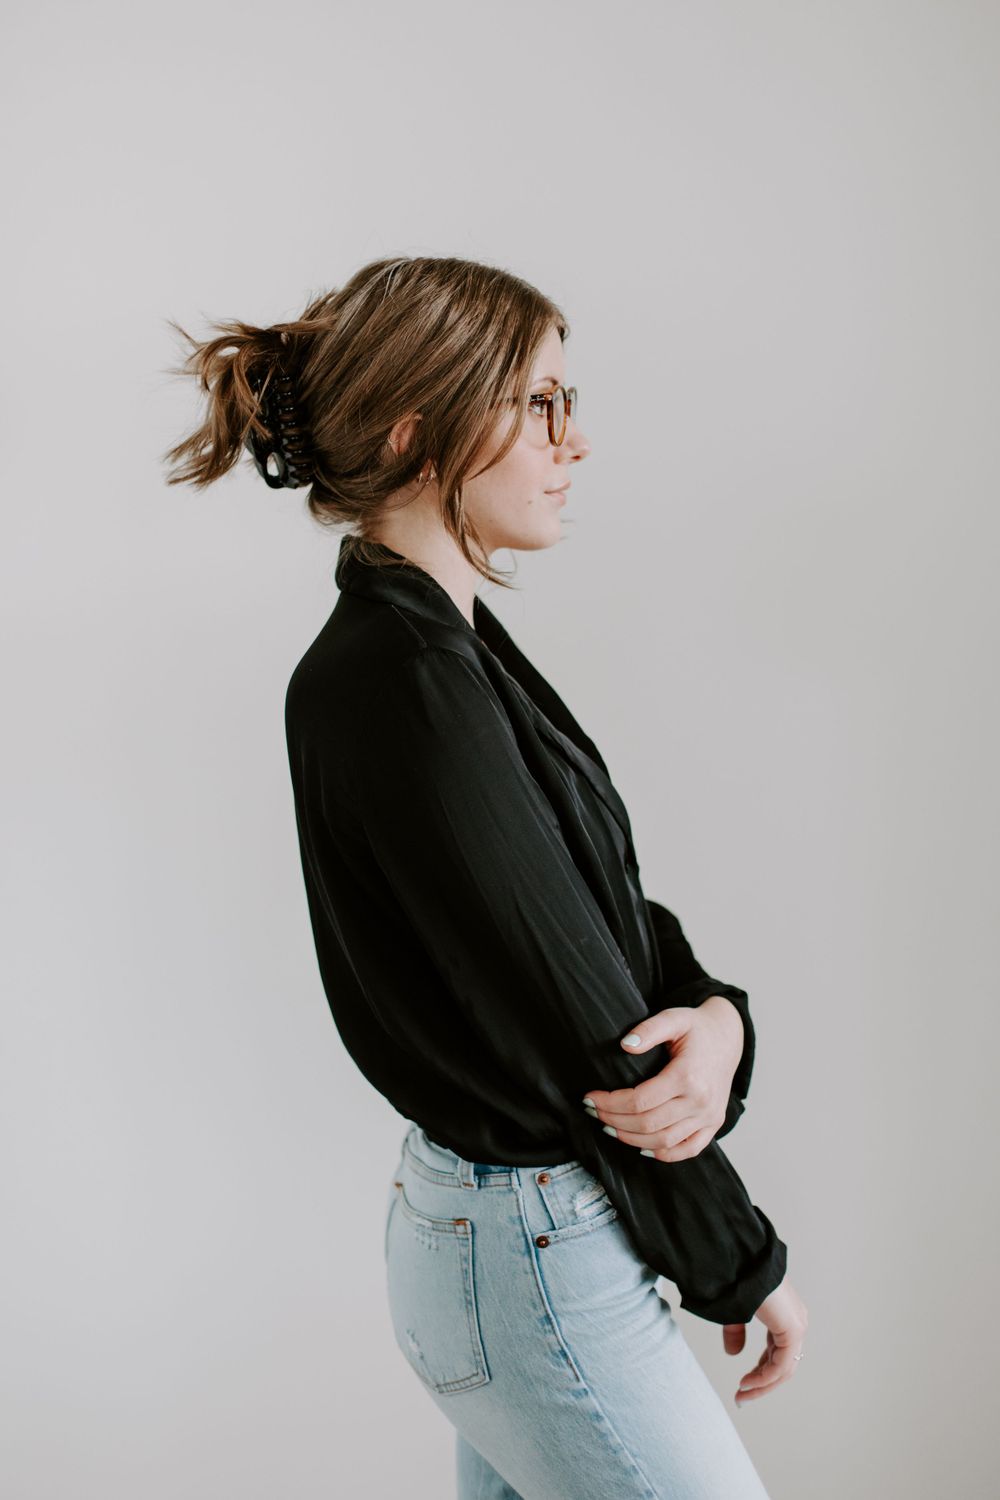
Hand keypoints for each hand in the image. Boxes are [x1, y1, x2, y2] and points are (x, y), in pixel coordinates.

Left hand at [581, 997, 744, 1161]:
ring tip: (609, 1128)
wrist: (727, 1038)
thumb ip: (648, 1029)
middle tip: (593, 1112)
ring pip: (664, 1141)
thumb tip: (625, 1045)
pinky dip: (663, 1154)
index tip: (590, 1098)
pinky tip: (642, 1146)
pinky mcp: (714, 1124)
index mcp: (688, 1076)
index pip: (640, 1101)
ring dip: (631, 1139)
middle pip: (648, 1124)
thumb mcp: (673, 1018)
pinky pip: (688, 1149)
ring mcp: (709, 1116)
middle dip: (614, 1121)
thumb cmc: (696, 1028)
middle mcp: (701, 1101)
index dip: (610, 1103)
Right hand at [727, 1274, 808, 1406]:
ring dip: (762, 1385)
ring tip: (742, 1394)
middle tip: (741, 1398)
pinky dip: (764, 1378)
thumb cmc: (737, 1277)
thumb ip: (736, 1331)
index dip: (760, 1373)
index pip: (777, 1354)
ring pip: (783, 1369)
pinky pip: (781, 1364)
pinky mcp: (793, 1329)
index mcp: (784, 1316)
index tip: (742, 1386)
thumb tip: (733, 1354)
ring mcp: (796, 1325)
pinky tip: (747, 1383)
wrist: (741, 1258)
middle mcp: (795, 1321)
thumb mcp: (735, 1311)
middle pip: (782, 1366)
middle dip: (760, 1384)